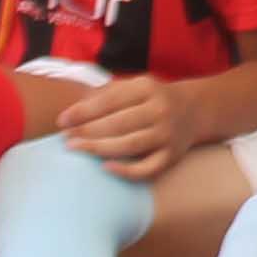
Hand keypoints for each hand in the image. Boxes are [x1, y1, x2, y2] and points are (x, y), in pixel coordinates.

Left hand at [58, 76, 189, 181]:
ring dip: (98, 148)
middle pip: (117, 124)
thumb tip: (72, 114)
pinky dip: (126, 171)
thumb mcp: (135, 86)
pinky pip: (147, 168)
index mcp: (148, 88)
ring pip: (129, 146)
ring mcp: (167, 134)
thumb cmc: (152, 99)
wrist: (195, 109)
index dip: (83, 112)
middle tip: (65, 139)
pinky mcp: (172, 155)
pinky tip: (105, 167)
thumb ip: (107, 95)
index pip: (110, 101)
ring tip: (76, 149)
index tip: (61, 121)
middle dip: (87, 132)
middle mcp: (160, 110)